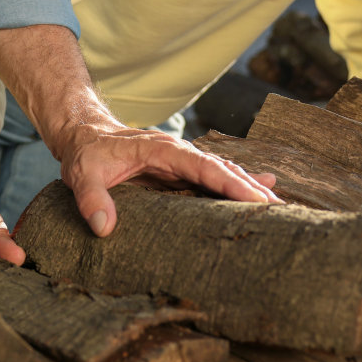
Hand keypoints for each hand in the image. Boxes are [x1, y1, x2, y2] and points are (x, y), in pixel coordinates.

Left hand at [50, 116, 278, 238]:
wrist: (84, 134)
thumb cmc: (85, 153)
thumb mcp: (82, 174)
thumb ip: (92, 198)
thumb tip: (103, 227)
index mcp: (162, 150)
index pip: (203, 166)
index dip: (230, 183)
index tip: (255, 198)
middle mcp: (178, 154)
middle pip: (221, 169)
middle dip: (250, 189)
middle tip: (279, 209)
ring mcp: (181, 163)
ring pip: (222, 174)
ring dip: (249, 189)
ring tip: (278, 206)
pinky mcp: (179, 174)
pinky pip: (213, 180)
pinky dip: (236, 187)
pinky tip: (259, 193)